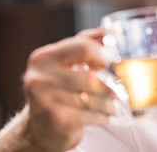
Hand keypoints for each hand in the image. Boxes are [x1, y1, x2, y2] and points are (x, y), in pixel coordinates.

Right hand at [21, 28, 116, 150]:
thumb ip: (87, 42)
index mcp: (43, 57)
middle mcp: (39, 77)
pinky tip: (105, 117)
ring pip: (93, 98)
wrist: (41, 128)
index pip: (83, 47)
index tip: (106, 64)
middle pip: (90, 78)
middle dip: (109, 86)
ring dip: (109, 104)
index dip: (101, 55)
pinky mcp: (55, 120)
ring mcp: (45, 100)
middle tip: (117, 91)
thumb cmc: (59, 88)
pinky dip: (103, 117)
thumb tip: (110, 28)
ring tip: (113, 106)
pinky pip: (90, 116)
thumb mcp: (67, 62)